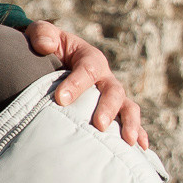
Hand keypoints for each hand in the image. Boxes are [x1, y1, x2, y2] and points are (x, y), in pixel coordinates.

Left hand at [26, 19, 147, 150]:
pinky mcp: (113, 110)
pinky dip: (139, 133)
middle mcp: (105, 77)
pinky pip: (129, 121)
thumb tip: (45, 44)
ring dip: (129, 123)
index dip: (77, 84)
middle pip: (113, 91)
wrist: (53, 59)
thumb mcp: (42, 34)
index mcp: (89, 58)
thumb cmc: (47, 47)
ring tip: (128, 141)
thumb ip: (42, 34)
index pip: (88, 69)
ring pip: (127, 107)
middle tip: (99, 124)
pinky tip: (141, 148)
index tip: (60, 100)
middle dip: (107, 108)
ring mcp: (111, 95)